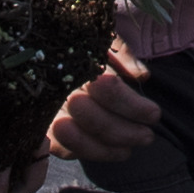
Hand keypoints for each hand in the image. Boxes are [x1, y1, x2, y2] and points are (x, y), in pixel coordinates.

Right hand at [47, 36, 164, 166]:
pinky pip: (61, 148)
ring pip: (75, 137)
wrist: (40, 51)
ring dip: (107, 149)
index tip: (154, 114)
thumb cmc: (83, 46)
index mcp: (78, 59)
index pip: (108, 88)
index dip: (133, 105)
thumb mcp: (104, 39)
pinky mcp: (41, 127)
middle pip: (92, 116)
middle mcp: (59, 84)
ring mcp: (47, 107)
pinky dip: (87, 153)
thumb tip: (141, 75)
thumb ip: (122, 53)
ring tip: (129, 150)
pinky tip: (111, 152)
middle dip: (124, 131)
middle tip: (147, 136)